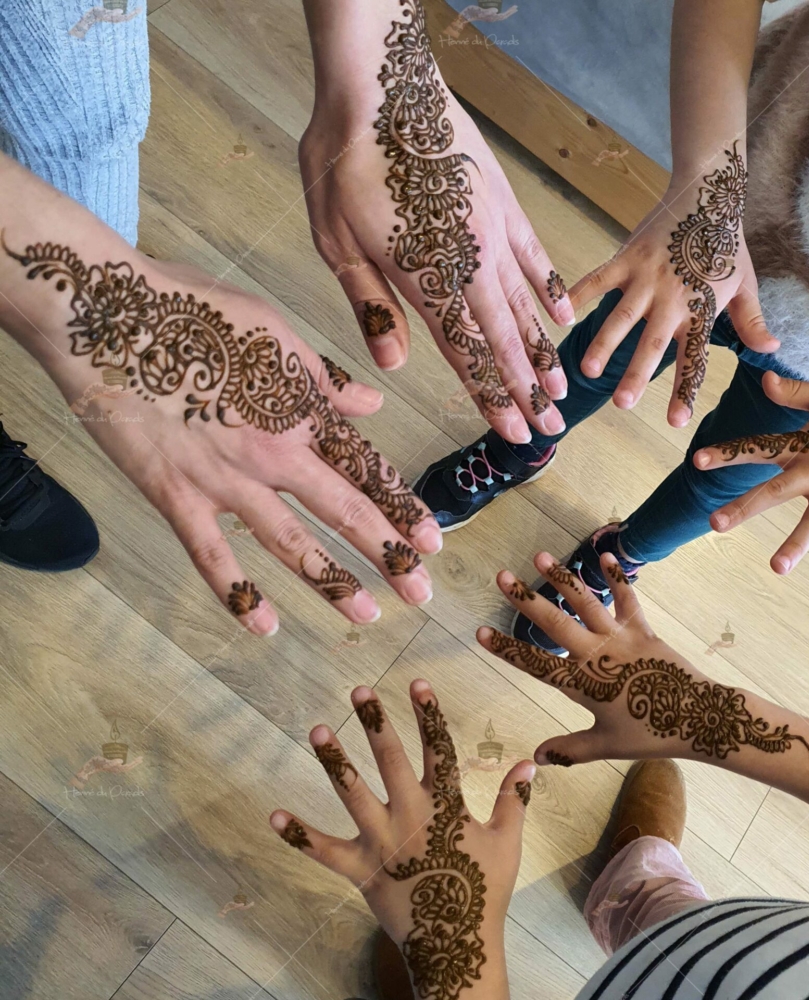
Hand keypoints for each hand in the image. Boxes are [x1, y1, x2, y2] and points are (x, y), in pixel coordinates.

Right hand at [5, 237, 442, 632]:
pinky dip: (238, 594)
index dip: (403, 507)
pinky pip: (211, 555)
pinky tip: (265, 627)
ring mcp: (226, 480)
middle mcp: (275, 452)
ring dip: (332, 580)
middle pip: (343, 511)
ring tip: (366, 614)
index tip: (433, 541)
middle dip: (388, 555)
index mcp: (302, 410)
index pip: (366, 469)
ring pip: (290, 541)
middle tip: (420, 593)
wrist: (106, 312)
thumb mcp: (274, 329)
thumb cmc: (192, 308)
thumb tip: (372, 403)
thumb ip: (324, 377)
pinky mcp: (176, 496)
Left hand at [270, 681, 531, 997]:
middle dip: (375, 722)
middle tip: (359, 691)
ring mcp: (381, 842)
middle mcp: (410, 816)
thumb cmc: (483, 890)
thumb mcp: (506, 841)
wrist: (455, 944)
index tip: (416, 682)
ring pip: (352, 794)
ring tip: (318, 729)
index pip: (439, 748)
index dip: (429, 714)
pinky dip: (298, 835)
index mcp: (445, 805)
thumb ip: (514, 799)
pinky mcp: (359, 870)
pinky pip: (323, 851)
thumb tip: (530, 763)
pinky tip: (273, 815)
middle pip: (390, 760)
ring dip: (335, 761)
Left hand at [299, 0, 570, 444]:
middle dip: (526, 390)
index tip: (514, 432)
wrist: (379, 85)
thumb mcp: (336, 240)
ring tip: (563, 388)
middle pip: (503, 341)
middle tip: (550, 429)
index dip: (491, 397)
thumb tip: (394, 365)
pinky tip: (564, 317)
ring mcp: (492, 234)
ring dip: (542, 352)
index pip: (466, 354)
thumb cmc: (345, 162)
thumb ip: (371, 304)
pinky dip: (549, 288)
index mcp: (424, 279)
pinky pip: (534, 255)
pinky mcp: (502, 204)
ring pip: (524, 307)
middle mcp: (468, 265)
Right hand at [477, 553, 808, 764]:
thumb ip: (569, 749)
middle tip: (501, 577)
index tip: (480, 632)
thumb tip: (536, 757)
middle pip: (555, 623)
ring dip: (562, 578)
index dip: (506, 649)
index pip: (535, 665)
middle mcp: (596, 655)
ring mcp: (620, 638)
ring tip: (540, 556)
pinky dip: (617, 577)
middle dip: (525, 600)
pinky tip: (605, 555)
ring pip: (586, 602)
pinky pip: (627, 598)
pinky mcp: (642, 629)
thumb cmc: (650, 734)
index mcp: (583, 685)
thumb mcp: (605, 745)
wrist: (698, 718)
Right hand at [568, 145, 777, 426]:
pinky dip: (579, 294)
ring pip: (621, 317)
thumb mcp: (745, 284)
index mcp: (702, 310)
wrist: (707, 192)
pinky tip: (561, 316)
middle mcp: (673, 298)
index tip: (675, 421)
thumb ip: (752, 321)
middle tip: (623, 404)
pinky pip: (598, 279)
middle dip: (636, 374)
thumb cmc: (726, 244)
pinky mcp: (627, 258)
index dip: (684, 391)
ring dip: (603, 344)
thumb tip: (772, 350)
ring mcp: (647, 278)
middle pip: (653, 344)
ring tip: (587, 370)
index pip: (693, 358)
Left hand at [693, 373, 808, 587]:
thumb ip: (795, 393)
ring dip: (795, 545)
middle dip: (744, 507)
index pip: (759, 448)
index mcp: (804, 445)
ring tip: (776, 568)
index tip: (697, 461)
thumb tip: (765, 379)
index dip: (728, 454)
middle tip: (715, 523)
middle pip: (775, 492)